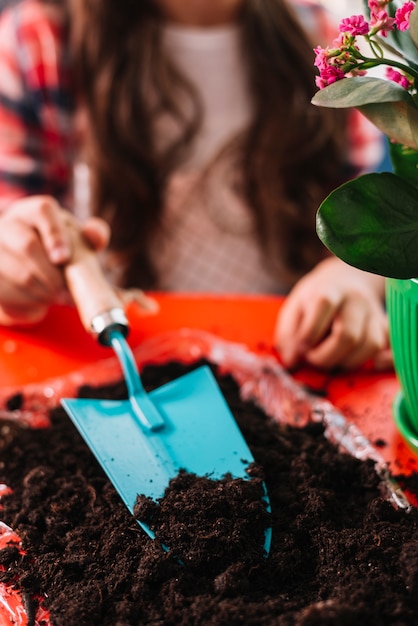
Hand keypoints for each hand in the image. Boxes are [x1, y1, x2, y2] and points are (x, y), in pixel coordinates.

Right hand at [0, 196, 108, 324]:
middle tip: (67, 291)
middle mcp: (8, 224)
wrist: (33, 277)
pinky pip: (7, 291)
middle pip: (27, 245)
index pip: (43, 210)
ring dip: (43, 291)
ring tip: (57, 297)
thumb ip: (93, 235)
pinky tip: (38, 302)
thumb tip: (96, 236)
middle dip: (52, 274)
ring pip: (19, 273)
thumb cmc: (59, 253)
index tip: (64, 258)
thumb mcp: (78, 242)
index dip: (55, 234)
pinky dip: (28, 302)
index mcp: (34, 211)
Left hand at [274, 257, 391, 370]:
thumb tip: (292, 362)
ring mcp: (373, 312)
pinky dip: (381, 360)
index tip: (300, 349)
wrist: (344, 281)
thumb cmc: (314, 300)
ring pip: (370, 344)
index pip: (324, 305)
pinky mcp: (385, 325)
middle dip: (326, 357)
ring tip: (332, 360)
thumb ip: (288, 335)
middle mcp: (355, 300)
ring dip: (347, 362)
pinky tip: (366, 363)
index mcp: (329, 291)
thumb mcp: (293, 310)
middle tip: (312, 359)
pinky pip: (391, 345)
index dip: (309, 334)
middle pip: (348, 335)